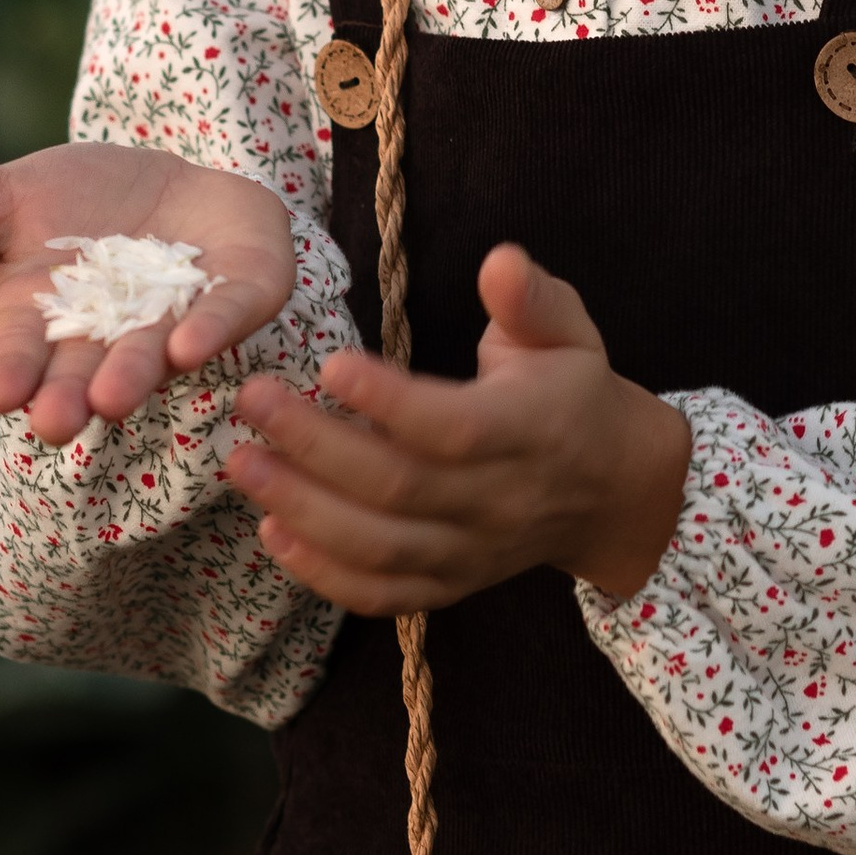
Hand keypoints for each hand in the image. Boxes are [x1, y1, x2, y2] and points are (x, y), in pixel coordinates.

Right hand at [0, 144, 294, 439]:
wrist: (177, 179)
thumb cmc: (78, 204)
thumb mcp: (0, 201)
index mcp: (46, 322)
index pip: (20, 355)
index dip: (10, 373)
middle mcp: (110, 336)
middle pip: (84, 371)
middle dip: (70, 395)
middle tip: (56, 425)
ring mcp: (178, 318)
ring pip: (152, 354)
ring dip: (132, 374)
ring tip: (113, 396)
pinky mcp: (243, 293)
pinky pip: (229, 313)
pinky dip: (210, 327)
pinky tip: (190, 344)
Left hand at [225, 242, 691, 612]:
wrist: (612, 490)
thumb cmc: (573, 393)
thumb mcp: (568, 332)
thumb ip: (531, 298)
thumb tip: (499, 260)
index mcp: (530, 432)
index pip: (453, 428)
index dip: (388, 402)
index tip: (328, 364)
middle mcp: (500, 502)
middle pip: (400, 489)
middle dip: (316, 448)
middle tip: (252, 401)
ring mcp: (473, 552)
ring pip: (381, 548)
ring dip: (304, 510)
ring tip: (243, 462)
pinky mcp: (450, 584)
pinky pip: (382, 594)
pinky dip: (323, 573)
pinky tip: (271, 531)